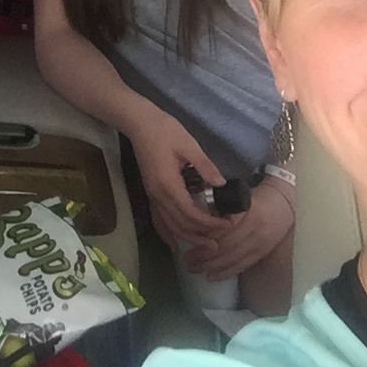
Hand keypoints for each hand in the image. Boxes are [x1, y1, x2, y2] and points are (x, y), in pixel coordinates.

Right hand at [127, 111, 226, 247]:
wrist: (139, 123)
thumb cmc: (164, 130)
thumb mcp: (189, 144)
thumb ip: (205, 166)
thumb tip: (221, 185)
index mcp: (168, 184)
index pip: (190, 213)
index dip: (209, 223)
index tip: (227, 223)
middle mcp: (157, 195)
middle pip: (180, 225)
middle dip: (202, 234)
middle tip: (223, 237)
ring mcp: (152, 195)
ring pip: (169, 225)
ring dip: (188, 237)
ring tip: (206, 244)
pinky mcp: (150, 192)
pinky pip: (158, 219)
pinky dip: (168, 233)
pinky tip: (175, 242)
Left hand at [184, 177, 294, 280]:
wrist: (286, 204)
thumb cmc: (258, 198)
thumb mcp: (240, 197)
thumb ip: (222, 208)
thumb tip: (198, 222)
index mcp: (247, 211)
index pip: (223, 229)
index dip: (205, 238)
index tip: (189, 242)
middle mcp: (255, 229)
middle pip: (226, 246)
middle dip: (204, 256)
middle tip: (187, 260)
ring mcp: (260, 243)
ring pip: (232, 258)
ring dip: (211, 266)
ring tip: (194, 269)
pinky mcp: (263, 253)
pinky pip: (242, 265)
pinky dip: (226, 272)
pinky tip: (212, 277)